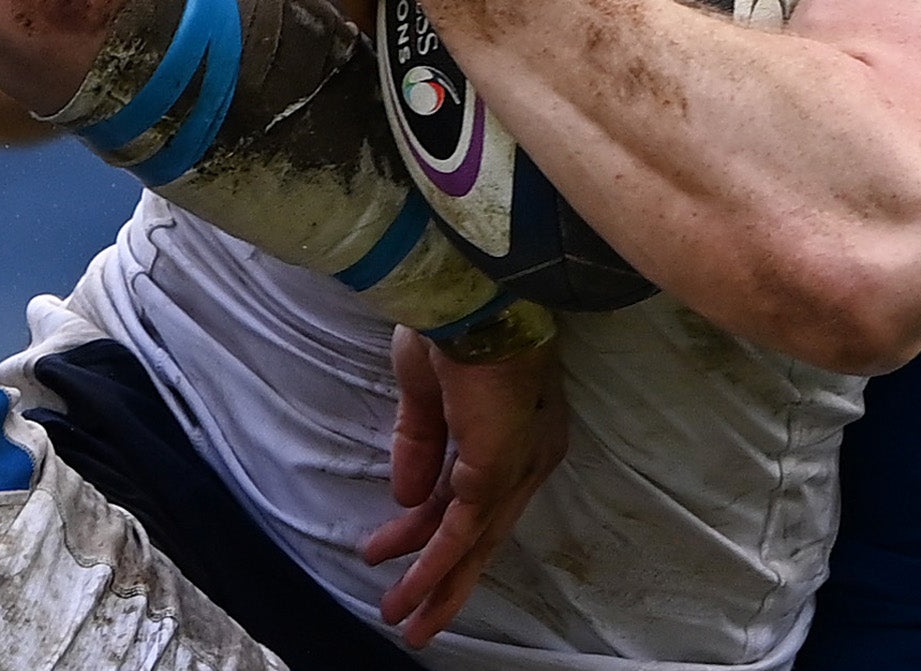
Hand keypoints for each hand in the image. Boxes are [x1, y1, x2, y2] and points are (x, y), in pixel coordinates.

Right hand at [363, 323, 567, 645]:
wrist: (466, 301)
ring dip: (435, 582)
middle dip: (445, 572)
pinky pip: (463, 532)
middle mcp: (530, 450)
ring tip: (403, 619)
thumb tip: (407, 499)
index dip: (431, 519)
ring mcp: (519, 464)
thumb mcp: (425, 395)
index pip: (474, 487)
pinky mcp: (498, 474)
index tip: (390, 544)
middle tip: (411, 612)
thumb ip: (420, 446)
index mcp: (518, 423)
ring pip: (475, 539)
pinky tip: (409, 592)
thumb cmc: (451, 327)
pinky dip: (434, 565)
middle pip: (483, 525)